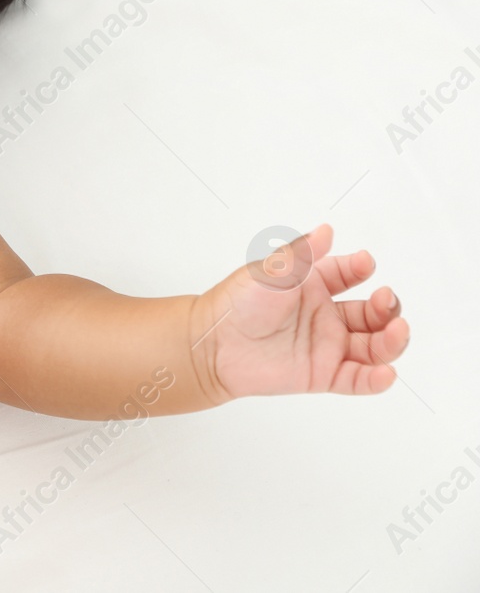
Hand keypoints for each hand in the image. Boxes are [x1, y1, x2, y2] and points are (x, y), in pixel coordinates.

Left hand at [191, 224, 409, 401]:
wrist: (212, 344)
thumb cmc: (236, 303)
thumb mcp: (271, 272)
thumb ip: (302, 254)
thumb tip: (326, 230)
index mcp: (313, 286)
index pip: (349, 274)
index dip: (360, 268)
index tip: (364, 263)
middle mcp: (325, 316)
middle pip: (372, 313)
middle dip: (387, 306)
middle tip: (386, 300)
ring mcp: (327, 346)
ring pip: (373, 346)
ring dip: (392, 340)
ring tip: (397, 331)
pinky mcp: (322, 374)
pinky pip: (357, 380)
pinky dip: (376, 379)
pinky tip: (386, 373)